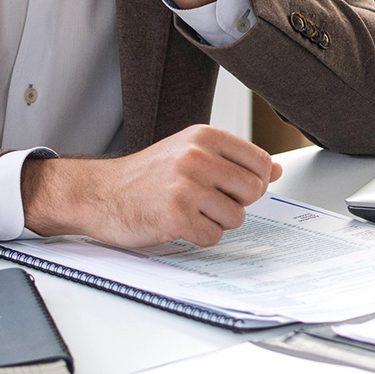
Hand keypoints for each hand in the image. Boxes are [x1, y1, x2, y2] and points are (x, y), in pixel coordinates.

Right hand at [20, 125, 283, 247]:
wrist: (99, 193)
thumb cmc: (147, 175)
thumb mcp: (190, 152)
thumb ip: (233, 160)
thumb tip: (275, 170)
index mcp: (205, 137)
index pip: (260, 162)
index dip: (253, 182)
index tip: (232, 187)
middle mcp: (196, 157)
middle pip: (253, 191)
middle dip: (236, 203)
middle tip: (207, 202)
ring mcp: (185, 187)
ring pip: (236, 217)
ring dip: (217, 222)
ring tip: (189, 211)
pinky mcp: (175, 217)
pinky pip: (213, 236)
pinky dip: (199, 237)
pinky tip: (179, 224)